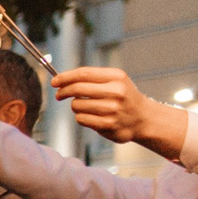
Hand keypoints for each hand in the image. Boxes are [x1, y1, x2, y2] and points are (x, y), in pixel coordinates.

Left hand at [55, 66, 185, 155]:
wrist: (143, 118)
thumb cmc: (123, 97)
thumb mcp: (114, 80)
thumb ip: (91, 78)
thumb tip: (60, 80)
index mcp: (117, 77)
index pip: (84, 73)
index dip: (65, 77)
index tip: (54, 81)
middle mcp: (116, 92)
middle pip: (77, 89)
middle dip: (63, 91)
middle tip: (59, 94)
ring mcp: (112, 109)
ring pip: (76, 105)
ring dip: (75, 106)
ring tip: (87, 106)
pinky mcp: (108, 124)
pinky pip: (81, 119)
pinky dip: (81, 117)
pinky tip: (92, 116)